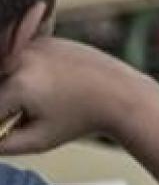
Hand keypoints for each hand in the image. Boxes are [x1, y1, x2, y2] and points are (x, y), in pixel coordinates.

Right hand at [0, 38, 158, 155]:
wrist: (122, 95)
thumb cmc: (81, 120)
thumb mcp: (38, 141)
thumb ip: (2, 144)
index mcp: (19, 85)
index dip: (1, 123)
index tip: (20, 123)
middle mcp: (23, 59)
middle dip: (6, 104)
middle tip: (30, 113)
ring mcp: (35, 45)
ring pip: (4, 70)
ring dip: (11, 88)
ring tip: (43, 100)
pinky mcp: (45, 40)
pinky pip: (20, 58)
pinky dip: (23, 72)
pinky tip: (48, 86)